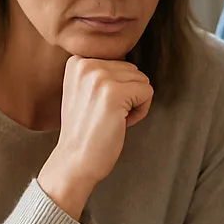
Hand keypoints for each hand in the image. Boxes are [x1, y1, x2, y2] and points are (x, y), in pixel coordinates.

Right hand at [38, 57, 152, 218]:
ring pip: (142, 80)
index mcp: (77, 61)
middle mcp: (85, 64)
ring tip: (112, 118)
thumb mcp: (84, 90)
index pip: (121, 63)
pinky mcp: (114, 94)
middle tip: (107, 115)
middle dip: (129, 94)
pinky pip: (148, 93)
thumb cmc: (86, 130)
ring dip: (134, 103)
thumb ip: (102, 72)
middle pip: (134, 70)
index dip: (118, 88)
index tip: (99, 106)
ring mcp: (99, 78)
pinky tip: (120, 123)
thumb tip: (131, 65)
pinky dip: (140, 111)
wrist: (75, 161)